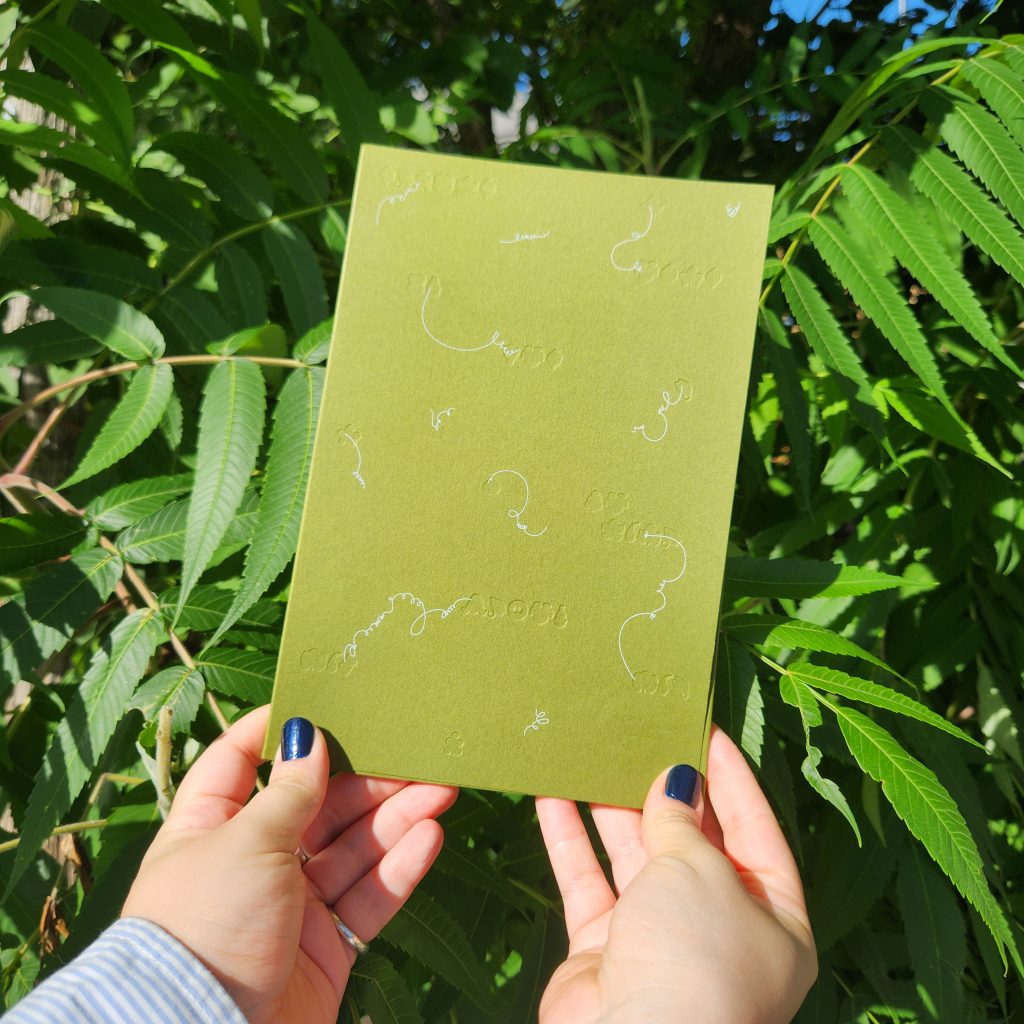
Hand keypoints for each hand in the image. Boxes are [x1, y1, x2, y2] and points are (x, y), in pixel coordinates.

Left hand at [122, 706, 456, 1023]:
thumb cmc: (208, 923)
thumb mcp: (246, 840)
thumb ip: (288, 789)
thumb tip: (308, 733)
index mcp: (211, 825)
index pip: (242, 760)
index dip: (282, 730)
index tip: (327, 698)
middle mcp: (252, 858)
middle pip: (316, 803)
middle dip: (366, 778)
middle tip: (415, 751)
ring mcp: (291, 902)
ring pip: (352, 847)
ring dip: (395, 817)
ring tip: (441, 787)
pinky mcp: (325, 944)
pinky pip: (367, 894)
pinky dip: (399, 866)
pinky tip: (429, 835)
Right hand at [536, 726, 815, 1023]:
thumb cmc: (695, 958)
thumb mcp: (701, 872)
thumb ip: (683, 822)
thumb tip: (677, 781)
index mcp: (774, 920)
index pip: (755, 831)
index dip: (731, 779)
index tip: (705, 730)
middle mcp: (719, 930)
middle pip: (692, 843)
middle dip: (667, 790)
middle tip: (645, 734)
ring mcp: (659, 941)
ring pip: (635, 857)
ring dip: (613, 808)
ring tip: (596, 754)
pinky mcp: (605, 950)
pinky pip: (589, 881)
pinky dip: (571, 839)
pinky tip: (553, 795)